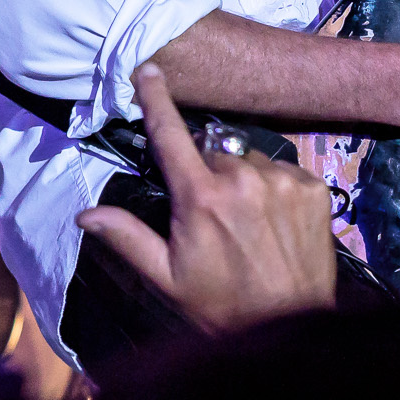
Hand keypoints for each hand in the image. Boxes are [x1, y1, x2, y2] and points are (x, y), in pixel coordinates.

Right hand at [76, 64, 334, 332]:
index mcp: (200, 196)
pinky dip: (277, 189)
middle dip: (209, 174)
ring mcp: (283, 181)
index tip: (149, 69)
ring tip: (250, 223)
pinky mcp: (315, 189)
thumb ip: (127, 238)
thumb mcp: (167, 277)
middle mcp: (243, 178)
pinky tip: (277, 222)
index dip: (155, 97)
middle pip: (214, 153)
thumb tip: (85, 215)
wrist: (293, 330)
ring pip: (251, 162)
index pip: (170, 133)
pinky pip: (285, 171)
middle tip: (215, 217)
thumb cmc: (222, 305)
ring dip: (245, 181)